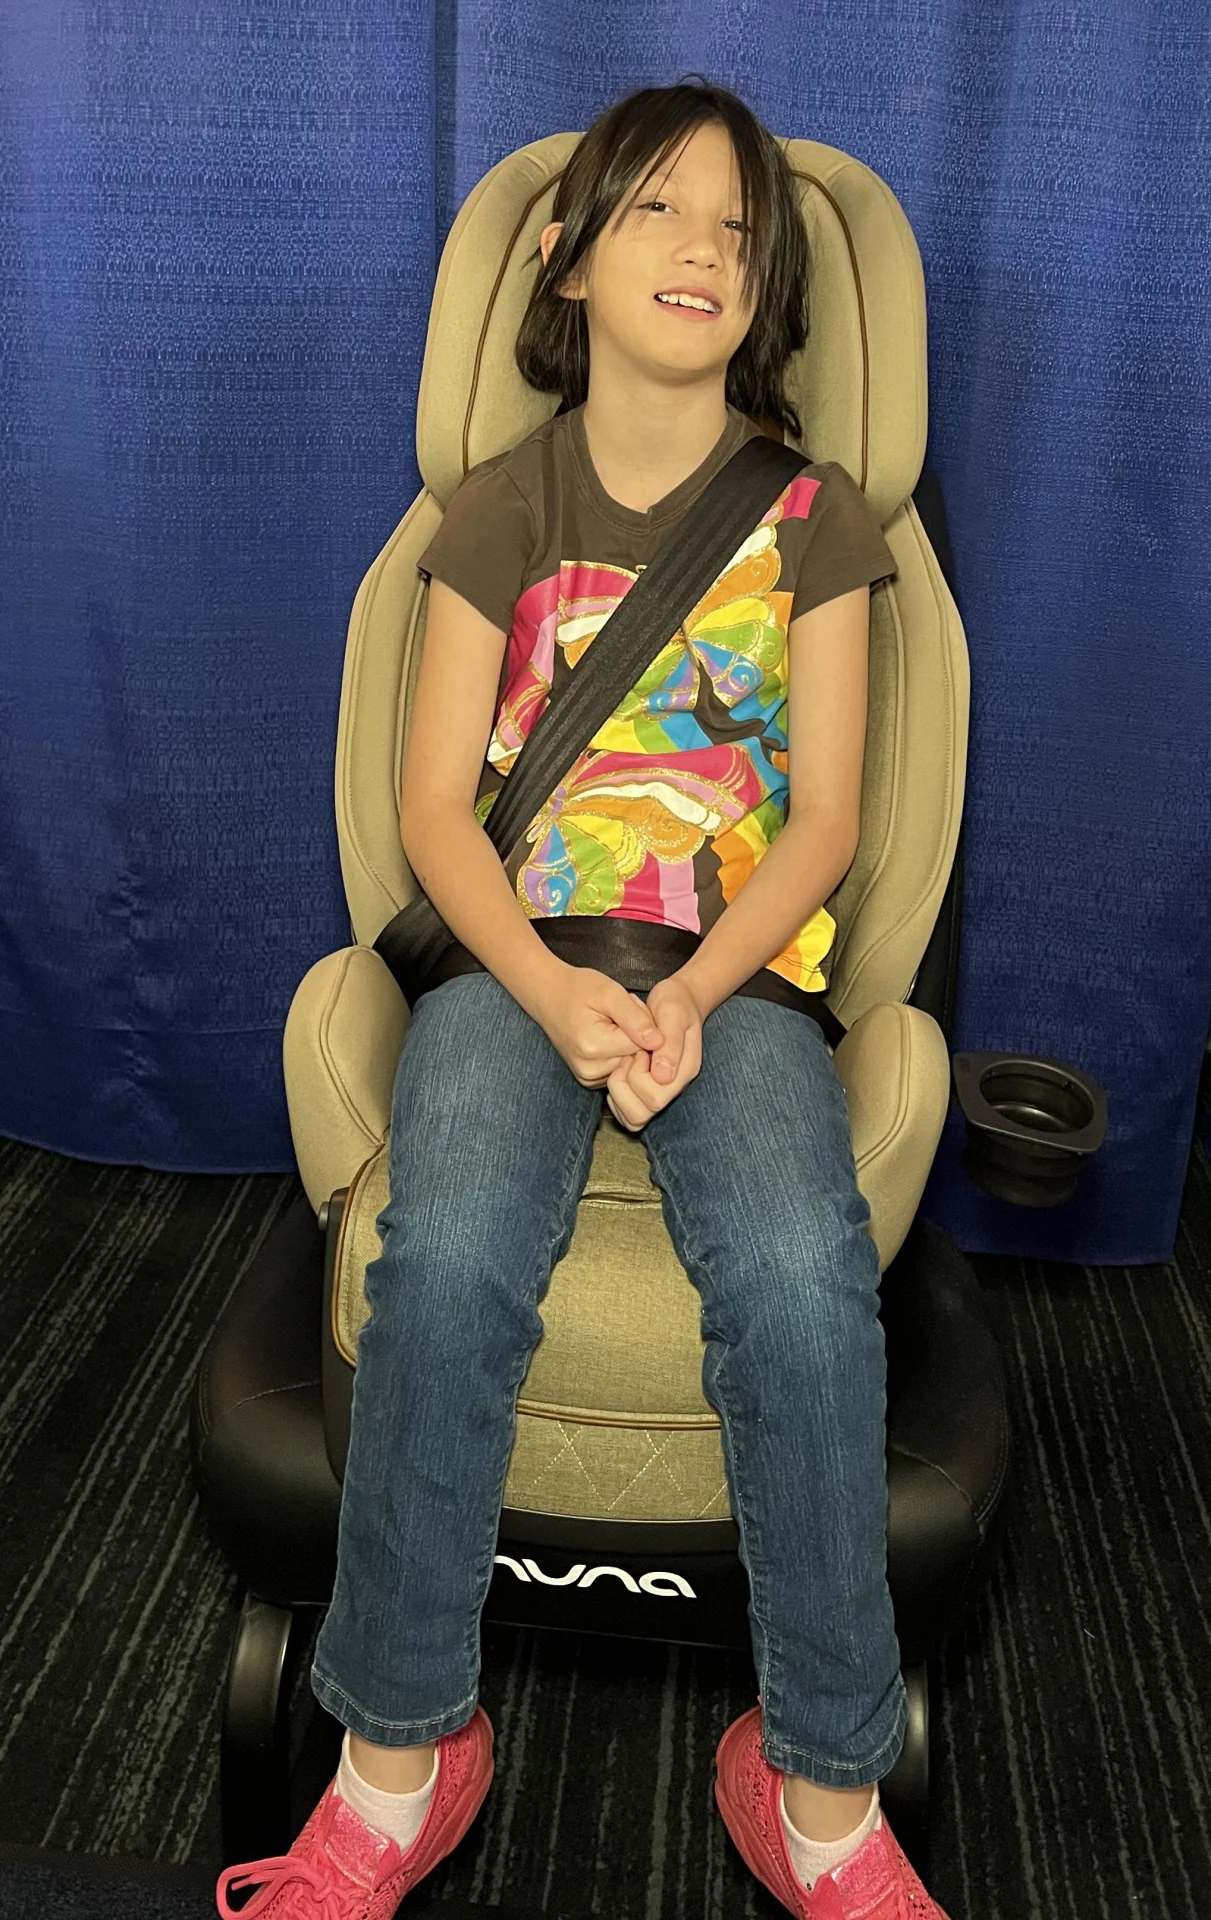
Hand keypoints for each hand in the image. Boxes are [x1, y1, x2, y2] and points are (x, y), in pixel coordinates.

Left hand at [605, 972, 704, 1131]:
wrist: (677, 1001)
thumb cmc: (674, 1005)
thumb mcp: (672, 1014)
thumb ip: (669, 1044)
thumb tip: (663, 1077)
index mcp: (685, 1070)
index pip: (657, 1097)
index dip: (639, 1075)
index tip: (639, 1049)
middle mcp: (674, 1087)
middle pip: (644, 1112)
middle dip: (627, 1082)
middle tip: (629, 1056)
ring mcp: (661, 1091)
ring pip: (635, 1119)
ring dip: (620, 1093)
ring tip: (623, 1065)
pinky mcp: (646, 1092)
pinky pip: (627, 1114)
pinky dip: (617, 1099)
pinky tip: (619, 1073)